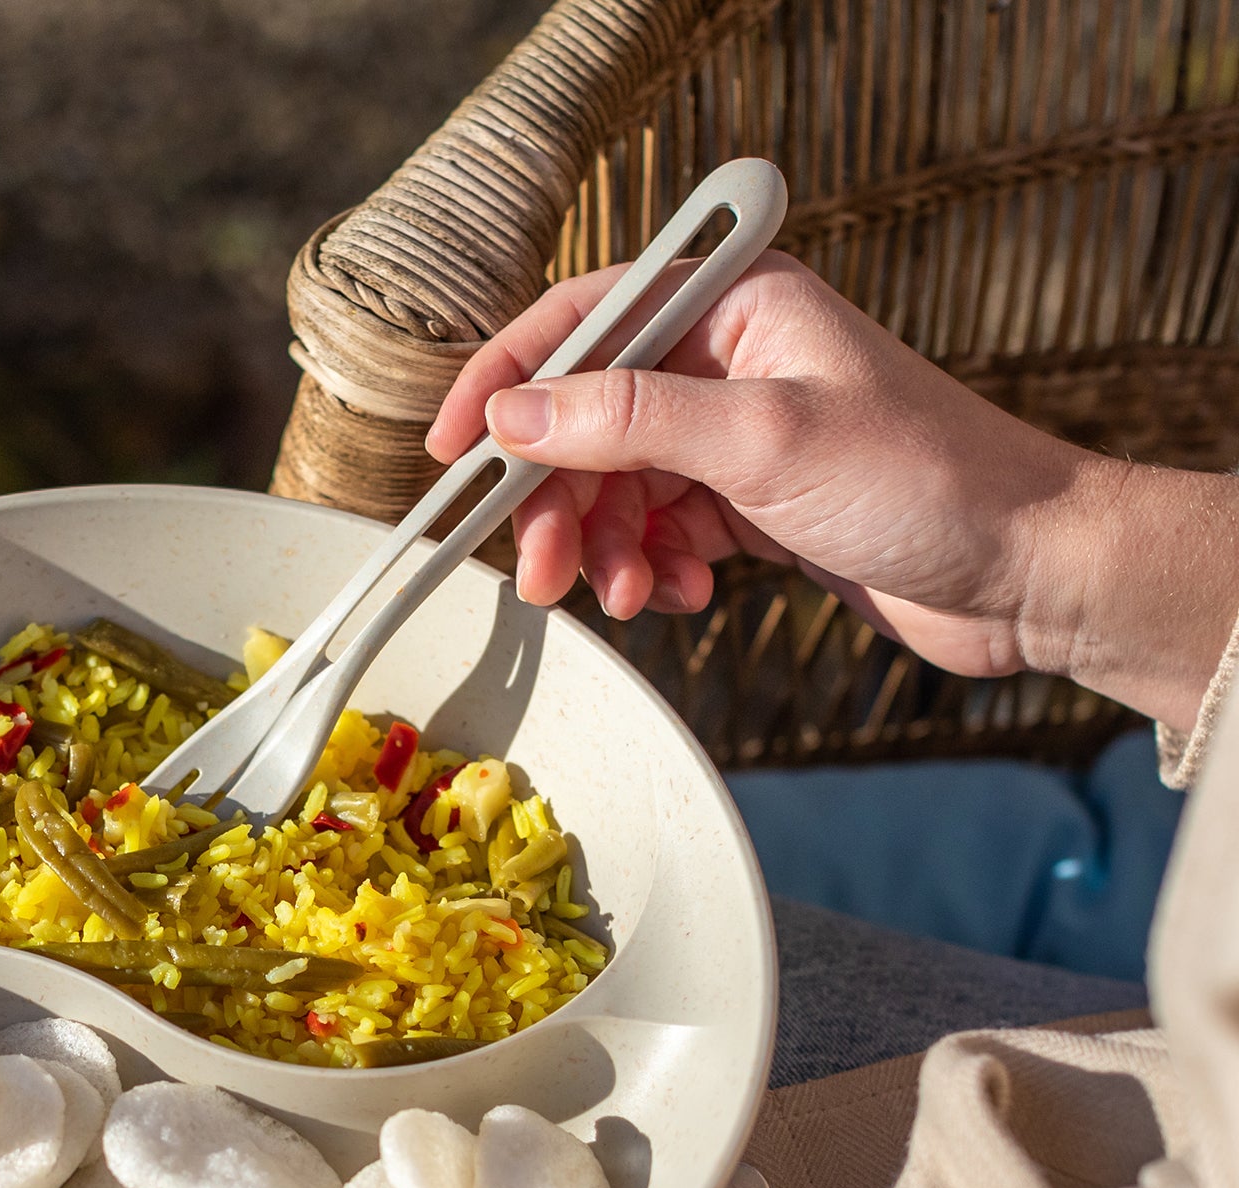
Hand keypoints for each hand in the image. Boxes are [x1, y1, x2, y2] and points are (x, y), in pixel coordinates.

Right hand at [427, 252, 1238, 728]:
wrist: (1024, 574)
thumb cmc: (924, 482)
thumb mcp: (763, 441)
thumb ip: (630, 422)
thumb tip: (515, 418)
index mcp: (736, 303)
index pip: (584, 320)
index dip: (508, 383)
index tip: (452, 452)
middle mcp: (729, 359)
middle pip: (588, 420)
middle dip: (558, 499)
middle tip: (543, 573)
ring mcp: (737, 434)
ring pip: (617, 485)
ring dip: (604, 547)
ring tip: (625, 596)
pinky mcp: (750, 502)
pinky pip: (658, 529)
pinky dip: (650, 568)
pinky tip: (679, 595)